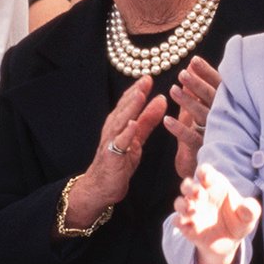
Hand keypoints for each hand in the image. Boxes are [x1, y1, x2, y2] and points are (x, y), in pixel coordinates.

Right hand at [61, 76, 167, 231]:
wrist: (101, 187)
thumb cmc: (119, 162)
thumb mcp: (137, 138)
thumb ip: (148, 120)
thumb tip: (162, 100)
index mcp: (119, 123)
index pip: (128, 102)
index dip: (138, 89)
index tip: (149, 76)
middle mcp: (113, 129)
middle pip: (124, 108)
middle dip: (135, 93)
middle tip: (146, 79)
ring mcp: (111, 142)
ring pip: (120, 121)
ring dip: (130, 108)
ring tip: (140, 95)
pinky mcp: (112, 156)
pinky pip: (119, 143)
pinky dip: (125, 133)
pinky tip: (132, 124)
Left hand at [164, 54, 220, 178]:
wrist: (212, 166)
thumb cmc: (207, 133)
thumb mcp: (202, 108)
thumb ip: (197, 91)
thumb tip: (189, 68)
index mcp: (228, 106)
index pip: (219, 85)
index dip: (206, 73)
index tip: (193, 61)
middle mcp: (226, 118)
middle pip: (212, 98)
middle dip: (197, 85)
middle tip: (182, 74)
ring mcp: (217, 134)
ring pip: (202, 115)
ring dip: (187, 102)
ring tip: (172, 91)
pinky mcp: (206, 149)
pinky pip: (191, 138)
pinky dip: (179, 129)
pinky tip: (166, 120)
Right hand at [172, 163, 261, 263]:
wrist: (230, 243)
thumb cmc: (239, 222)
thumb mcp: (249, 216)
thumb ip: (251, 209)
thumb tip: (247, 206)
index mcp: (214, 186)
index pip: (205, 172)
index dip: (204, 172)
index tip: (207, 177)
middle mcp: (200, 196)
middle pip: (187, 185)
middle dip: (189, 187)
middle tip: (199, 193)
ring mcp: (192, 211)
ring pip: (179, 203)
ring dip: (183, 205)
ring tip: (193, 211)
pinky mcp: (187, 226)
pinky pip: (177, 221)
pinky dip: (180, 221)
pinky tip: (190, 226)